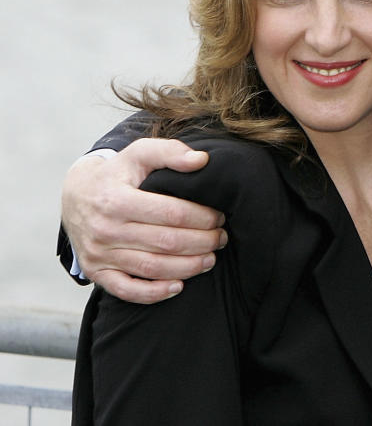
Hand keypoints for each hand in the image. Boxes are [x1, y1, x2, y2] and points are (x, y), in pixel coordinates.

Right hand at [61, 139, 225, 303]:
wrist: (76, 195)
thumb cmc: (118, 174)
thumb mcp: (139, 153)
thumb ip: (170, 152)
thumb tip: (201, 160)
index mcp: (117, 199)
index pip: (171, 213)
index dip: (202, 217)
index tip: (219, 217)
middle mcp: (105, 229)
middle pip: (166, 242)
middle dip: (202, 242)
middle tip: (221, 238)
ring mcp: (99, 253)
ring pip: (151, 268)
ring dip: (188, 267)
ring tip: (210, 259)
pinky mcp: (96, 271)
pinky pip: (126, 290)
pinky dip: (154, 293)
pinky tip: (178, 287)